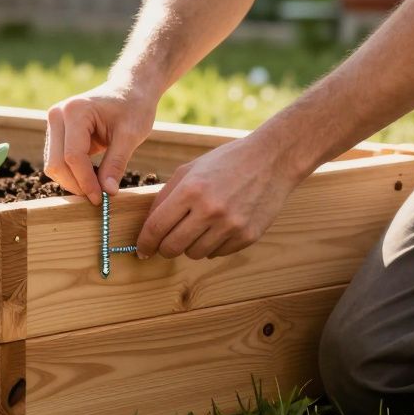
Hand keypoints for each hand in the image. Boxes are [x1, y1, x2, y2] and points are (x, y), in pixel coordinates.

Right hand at [43, 81, 158, 203]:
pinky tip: (91, 177)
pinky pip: (57, 161)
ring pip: (53, 165)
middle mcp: (57, 115)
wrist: (129, 90)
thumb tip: (108, 193)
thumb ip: (116, 163)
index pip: (72, 156)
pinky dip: (72, 174)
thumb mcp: (131, 135)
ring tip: (97, 187)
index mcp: (75, 111)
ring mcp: (54, 123)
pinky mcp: (56, 133)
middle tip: (99, 198)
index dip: (85, 181)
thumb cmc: (134, 107)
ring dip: (73, 181)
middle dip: (76, 184)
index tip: (102, 199)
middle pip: (56, 163)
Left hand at [137, 137, 300, 259]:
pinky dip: (212, 245)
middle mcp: (210, 210)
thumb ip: (165, 197)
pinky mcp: (248, 236)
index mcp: (191, 190)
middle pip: (172, 247)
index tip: (141, 250)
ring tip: (197, 228)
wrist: (272, 160)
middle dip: (163, 248)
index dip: (145, 242)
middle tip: (165, 243)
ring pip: (194, 254)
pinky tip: (218, 228)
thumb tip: (148, 228)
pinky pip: (217, 253)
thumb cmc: (226, 163)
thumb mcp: (189, 170)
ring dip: (189, 246)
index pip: (157, 227)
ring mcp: (231, 225)